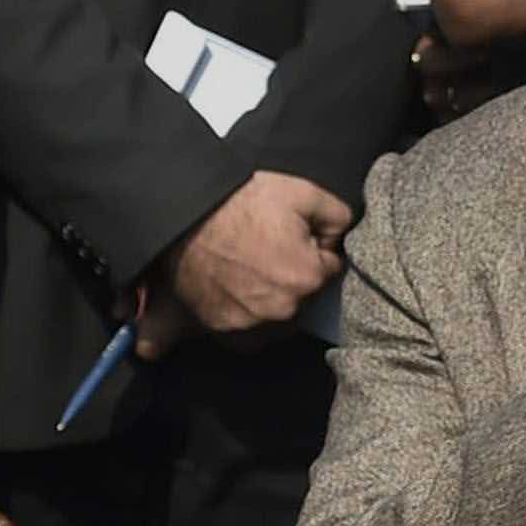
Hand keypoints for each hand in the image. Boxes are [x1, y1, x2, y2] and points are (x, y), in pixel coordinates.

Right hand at [150, 170, 350, 344]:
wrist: (184, 213)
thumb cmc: (242, 201)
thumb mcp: (302, 193)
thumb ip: (338, 217)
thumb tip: (341, 241)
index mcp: (307, 278)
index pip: (329, 269)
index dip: (313, 250)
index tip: (293, 238)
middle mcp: (282, 310)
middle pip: (304, 296)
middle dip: (293, 276)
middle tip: (266, 249)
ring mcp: (249, 323)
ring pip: (276, 316)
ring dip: (270, 300)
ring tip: (248, 268)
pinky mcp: (221, 329)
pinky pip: (245, 332)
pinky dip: (243, 317)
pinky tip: (234, 291)